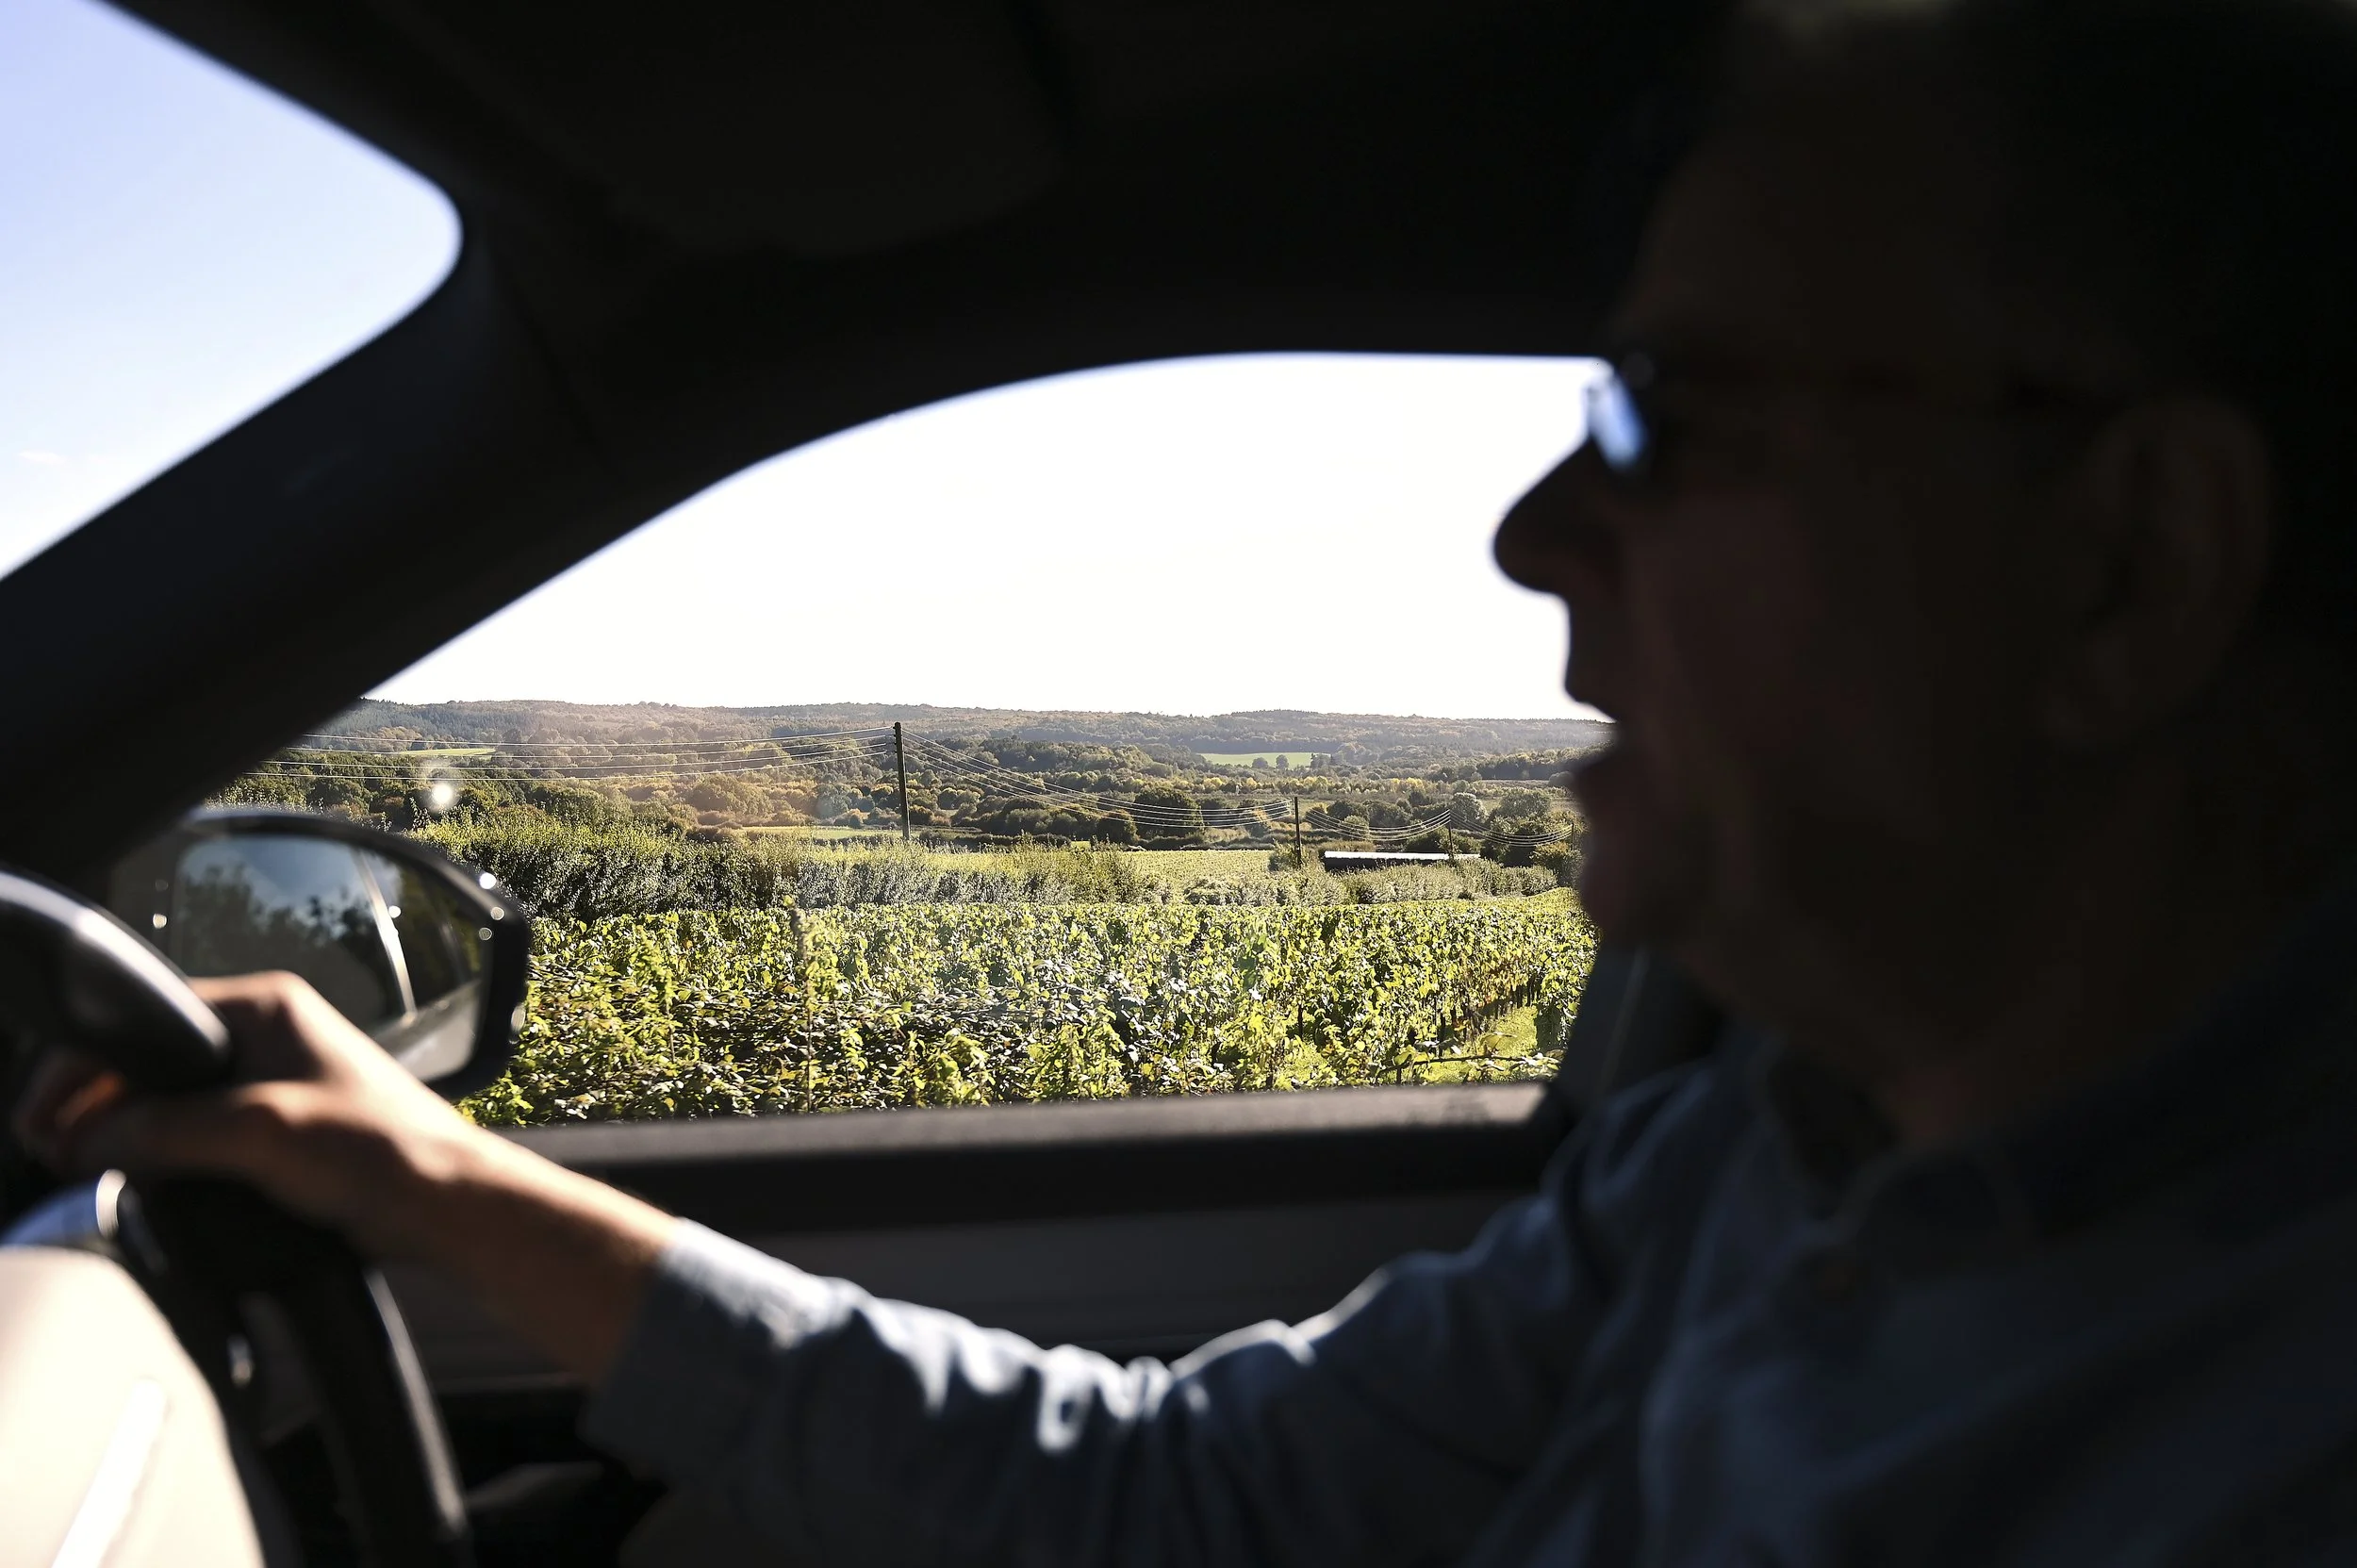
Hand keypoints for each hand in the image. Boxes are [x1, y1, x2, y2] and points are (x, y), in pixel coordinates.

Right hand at [19, 971, 491, 1258]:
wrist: (448, 1205)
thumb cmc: (386, 1152)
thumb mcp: (263, 1132)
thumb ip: (170, 1129)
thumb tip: (91, 1139)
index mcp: (266, 1008)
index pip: (147, 1018)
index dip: (85, 1069)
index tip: (45, 1117)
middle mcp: (265, 1036)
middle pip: (149, 1061)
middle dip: (94, 1104)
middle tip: (53, 1152)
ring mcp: (270, 1083)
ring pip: (169, 1102)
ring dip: (124, 1133)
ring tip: (82, 1169)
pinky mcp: (276, 1131)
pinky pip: (195, 1136)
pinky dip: (159, 1156)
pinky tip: (136, 1182)